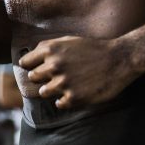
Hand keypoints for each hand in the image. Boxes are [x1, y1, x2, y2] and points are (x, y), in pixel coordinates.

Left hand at [18, 35, 134, 108]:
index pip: (25, 63)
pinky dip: (64, 101)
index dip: (30, 66)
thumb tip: (30, 57)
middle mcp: (53, 66)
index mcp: (50, 50)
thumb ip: (48, 48)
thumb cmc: (93, 48)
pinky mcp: (74, 98)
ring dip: (51, 90)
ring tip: (64, 85)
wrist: (119, 59)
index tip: (35, 68)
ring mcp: (63, 83)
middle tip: (53, 77)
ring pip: (43, 92)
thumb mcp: (67, 41)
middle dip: (40, 78)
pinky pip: (59, 104)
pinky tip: (74, 93)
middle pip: (32, 78)